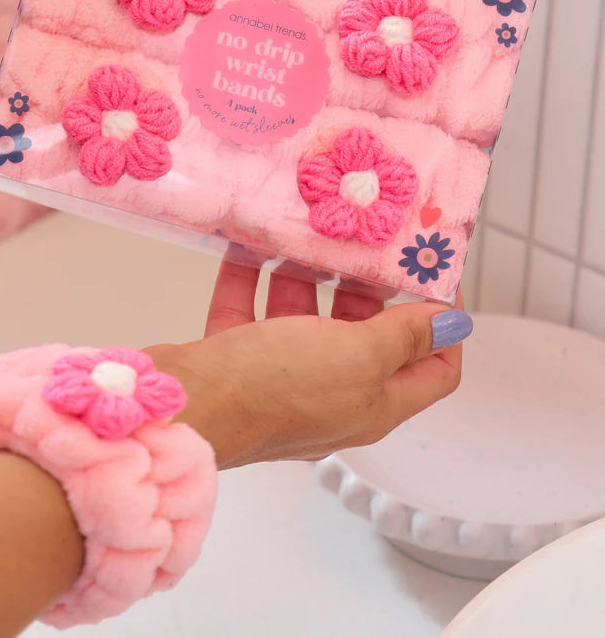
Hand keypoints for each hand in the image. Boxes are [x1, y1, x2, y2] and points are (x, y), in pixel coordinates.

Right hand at [149, 261, 467, 467]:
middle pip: (366, 336)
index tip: (432, 272)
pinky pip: (250, 313)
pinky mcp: (236, 361)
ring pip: (304, 320)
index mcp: (374, 402)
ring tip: (306, 233)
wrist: (185, 406)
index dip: (443, 323)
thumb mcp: (357, 356)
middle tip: (363, 237)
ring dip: (305, 278)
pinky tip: (250, 244)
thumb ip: (404, 335)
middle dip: (366, 286)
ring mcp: (280, 378)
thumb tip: (455, 324)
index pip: (433, 368)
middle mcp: (332, 394)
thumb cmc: (277, 386)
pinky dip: (251, 279)